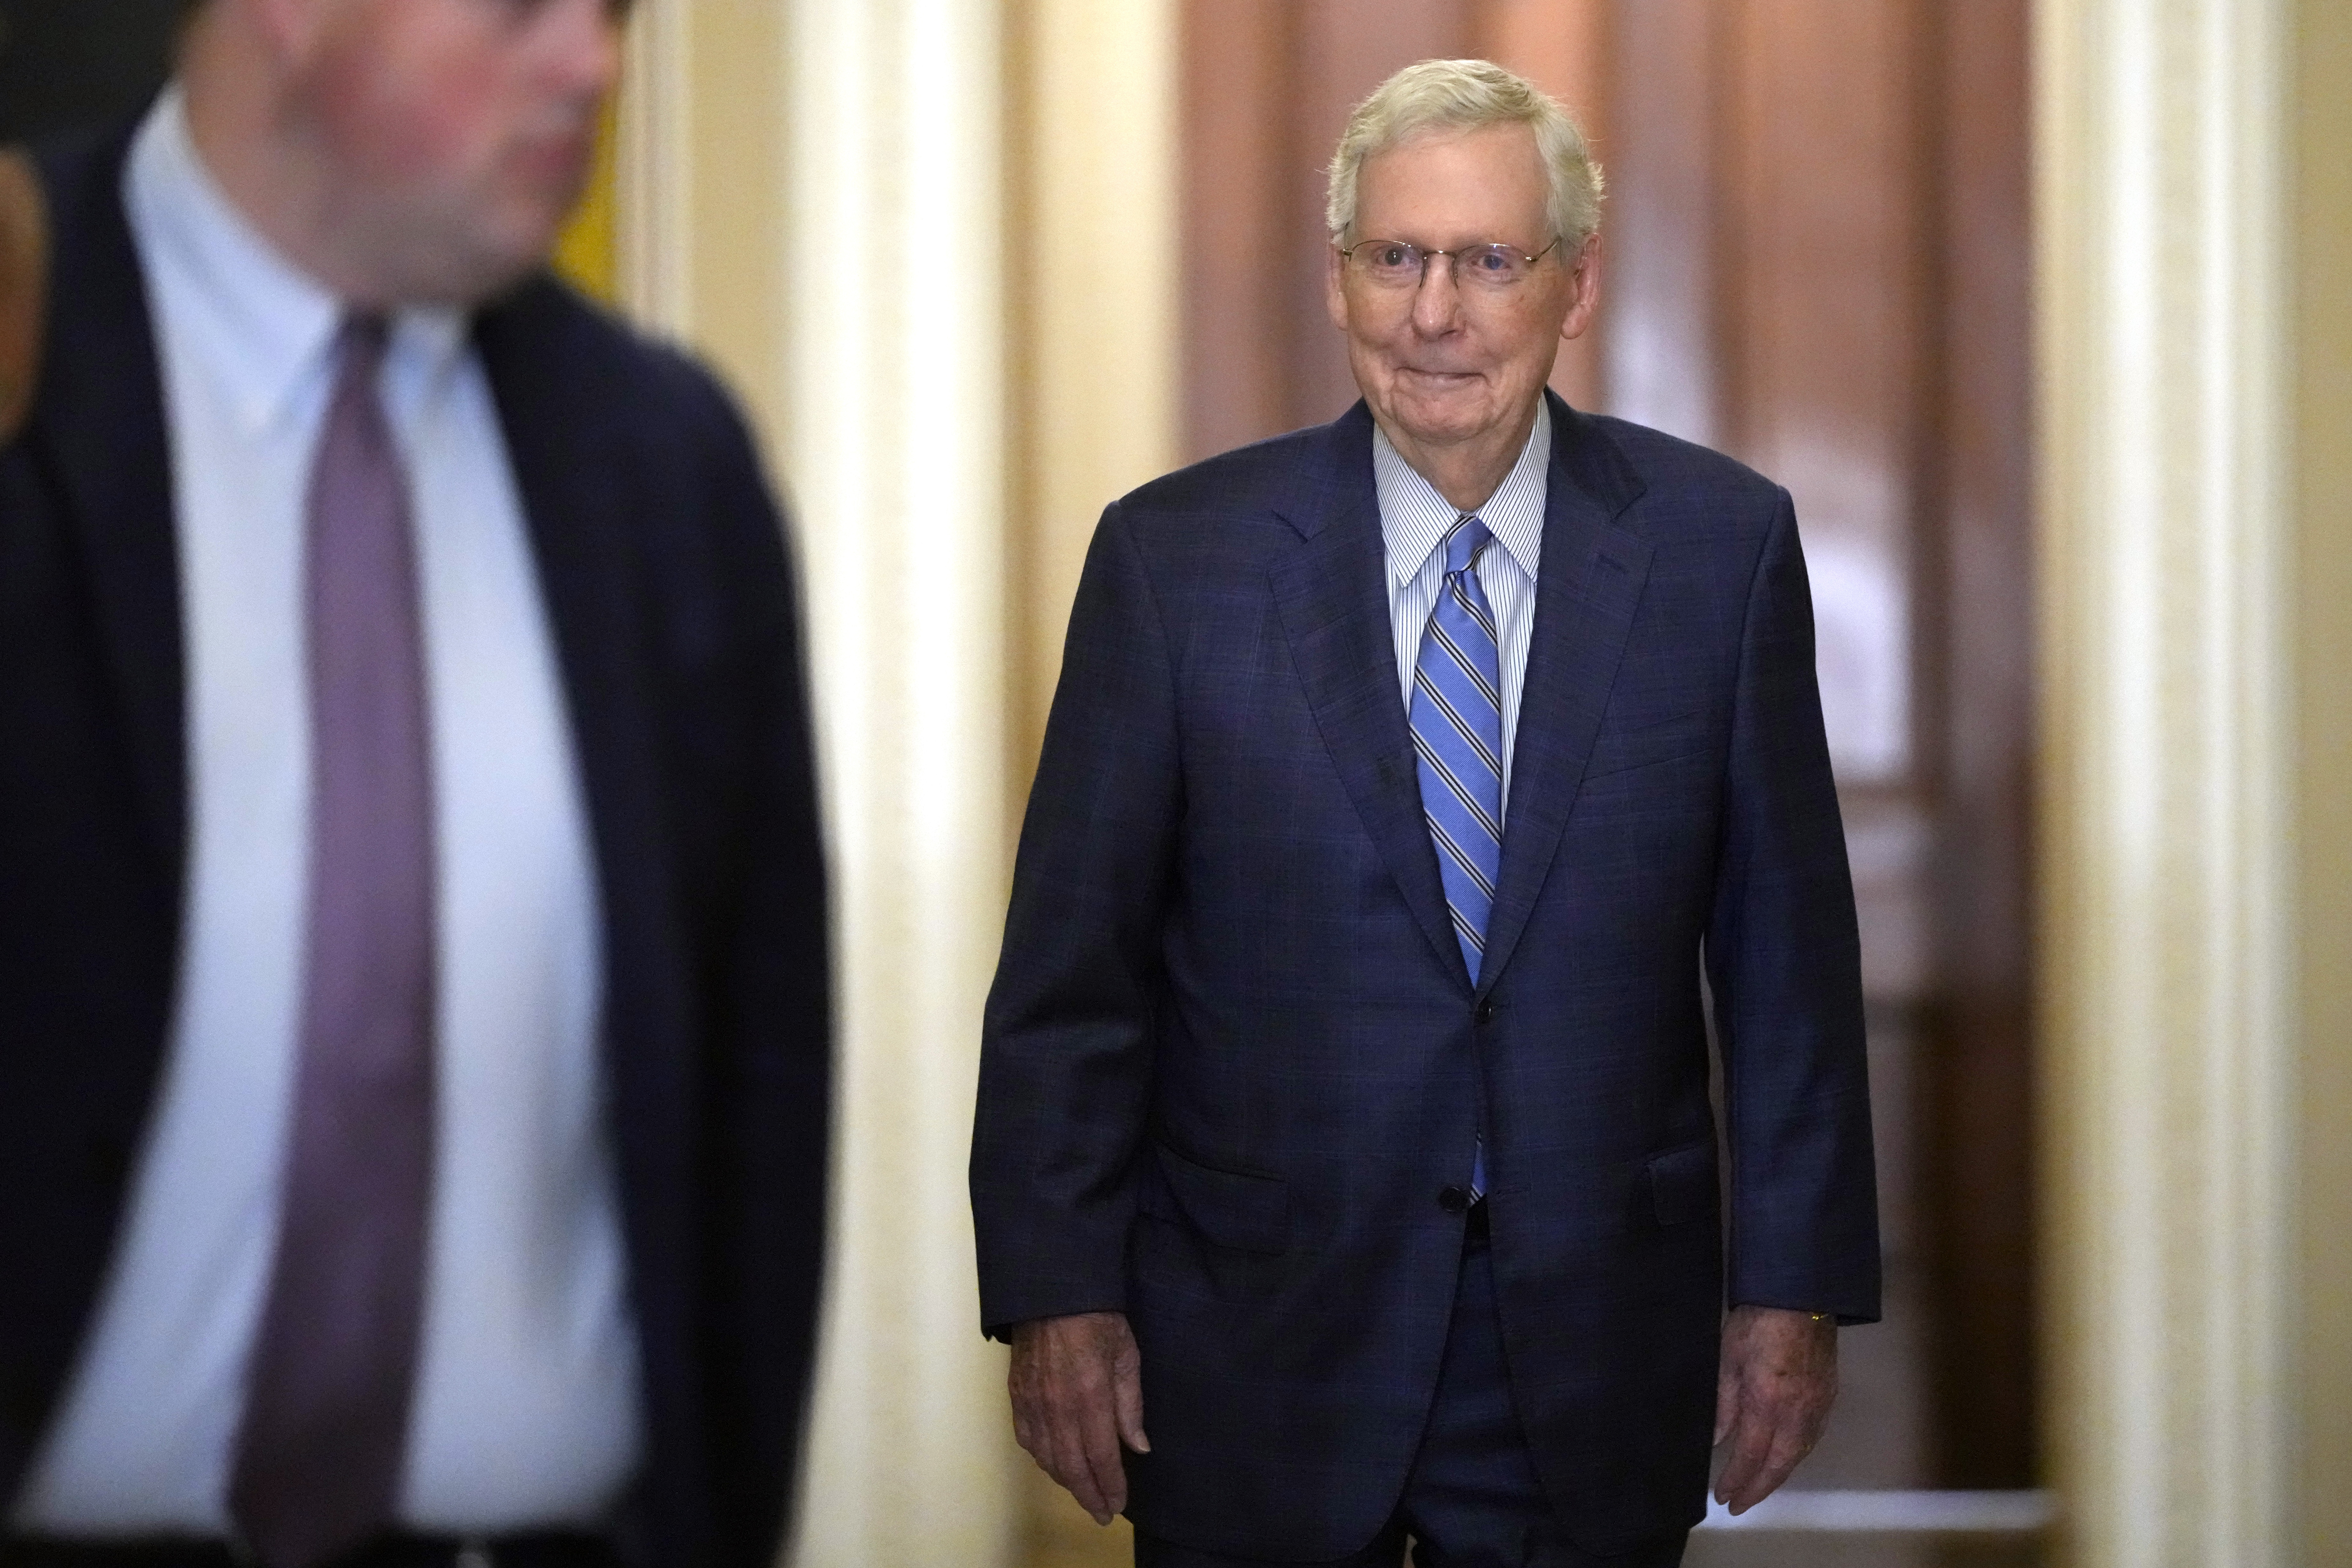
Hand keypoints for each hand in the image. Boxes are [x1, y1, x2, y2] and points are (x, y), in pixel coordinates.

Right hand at [1009, 1310, 1149, 1524]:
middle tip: (1103, 1512)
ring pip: (1047, 1458)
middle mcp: (1058, 1406)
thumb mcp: (1127, 1356)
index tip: (1119, 1504)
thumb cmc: (1097, 1318)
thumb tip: (1139, 1447)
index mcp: (1090, 1396)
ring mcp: (1033, 1403)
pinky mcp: (1017, 1395)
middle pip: (1072, 1467)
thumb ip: (1131, 1405)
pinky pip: (1027, 1440)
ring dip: (1066, 1481)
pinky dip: (1042, 1459)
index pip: (1102, 1456)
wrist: (1051, 1291)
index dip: (1111, 1485)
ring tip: (1084, 1492)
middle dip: (1089, 1495)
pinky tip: (1054, 1464)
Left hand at [1711, 1304, 1836, 1513]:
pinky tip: (1785, 1456)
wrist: (1801, 1294)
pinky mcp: (1830, 1395)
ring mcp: (1818, 1404)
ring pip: (1800, 1453)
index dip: (1737, 1479)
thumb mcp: (1728, 1359)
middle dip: (1759, 1488)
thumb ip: (1724, 1403)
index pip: (1751, 1454)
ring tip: (1758, 1485)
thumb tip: (1718, 1439)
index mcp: (1767, 1401)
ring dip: (1779, 1473)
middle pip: (1780, 1463)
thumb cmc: (1756, 1322)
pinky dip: (1796, 1453)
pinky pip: (1813, 1436)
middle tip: (1739, 1503)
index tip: (1722, 1496)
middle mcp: (1797, 1411)